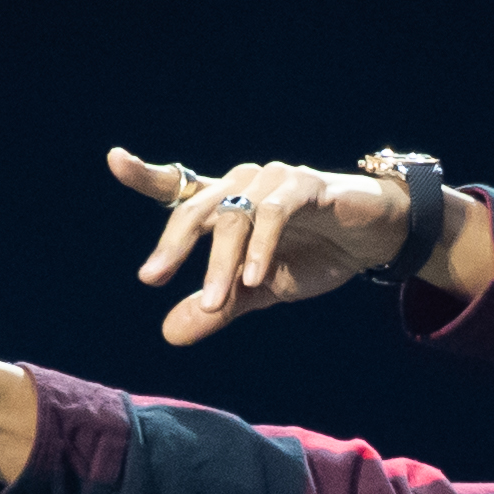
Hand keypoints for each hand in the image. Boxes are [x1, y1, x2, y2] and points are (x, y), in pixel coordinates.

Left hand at [108, 149, 493, 345]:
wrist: (377, 242)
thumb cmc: (317, 255)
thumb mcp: (261, 290)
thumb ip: (218, 308)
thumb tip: (168, 333)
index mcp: (229, 204)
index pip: (180, 188)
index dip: (146, 174)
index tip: (115, 160)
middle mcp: (246, 183)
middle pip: (198, 207)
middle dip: (174, 243)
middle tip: (153, 277)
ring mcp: (275, 180)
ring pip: (235, 217)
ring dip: (222, 262)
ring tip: (216, 302)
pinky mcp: (307, 186)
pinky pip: (274, 213)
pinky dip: (260, 246)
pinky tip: (253, 278)